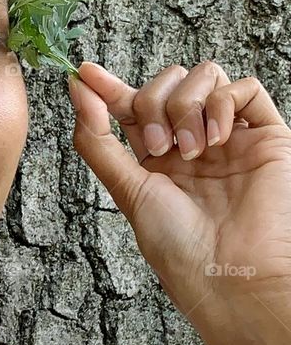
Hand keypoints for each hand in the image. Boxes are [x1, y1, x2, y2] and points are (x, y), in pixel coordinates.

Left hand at [67, 59, 290, 344]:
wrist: (231, 272)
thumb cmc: (181, 247)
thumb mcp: (126, 190)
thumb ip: (98, 139)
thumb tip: (77, 91)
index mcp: (157, 160)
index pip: (132, 108)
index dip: (108, 87)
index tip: (85, 72)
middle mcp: (192, 144)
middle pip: (166, 84)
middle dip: (152, 105)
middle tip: (159, 148)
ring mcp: (229, 137)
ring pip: (203, 77)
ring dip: (186, 106)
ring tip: (191, 150)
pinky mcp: (265, 135)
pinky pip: (244, 89)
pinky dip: (223, 102)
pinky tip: (216, 138)